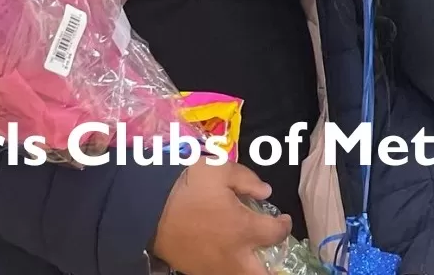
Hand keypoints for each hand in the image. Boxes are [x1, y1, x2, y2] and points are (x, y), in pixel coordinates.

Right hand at [151, 162, 292, 274]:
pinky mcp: (199, 272)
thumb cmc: (188, 187)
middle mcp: (235, 255)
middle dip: (274, 268)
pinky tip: (228, 256)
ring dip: (252, 269)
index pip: (275, 233)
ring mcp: (216, 268)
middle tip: (273, 255)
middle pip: (264, 274)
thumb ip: (246, 179)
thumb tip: (266, 192)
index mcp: (243, 228)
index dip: (284, 226)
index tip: (283, 220)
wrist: (150, 210)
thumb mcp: (219, 170)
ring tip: (251, 257)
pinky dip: (231, 269)